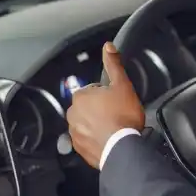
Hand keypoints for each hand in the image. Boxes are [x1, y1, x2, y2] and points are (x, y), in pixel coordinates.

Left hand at [66, 42, 144, 168]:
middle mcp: (72, 114)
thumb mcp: (122, 85)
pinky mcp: (79, 149)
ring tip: (114, 129)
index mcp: (80, 96)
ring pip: (87, 124)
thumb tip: (108, 46)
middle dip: (100, 111)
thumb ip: (113, 65)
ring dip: (97, 125)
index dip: (107, 95)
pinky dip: (95, 140)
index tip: (117, 102)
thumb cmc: (123, 117)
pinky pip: (87, 141)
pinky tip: (108, 140)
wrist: (122, 148)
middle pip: (88, 108)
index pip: (93, 91)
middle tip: (117, 116)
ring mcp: (74, 133)